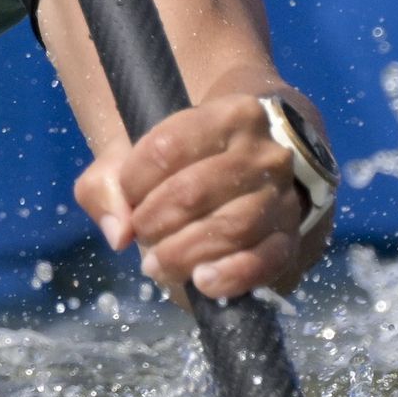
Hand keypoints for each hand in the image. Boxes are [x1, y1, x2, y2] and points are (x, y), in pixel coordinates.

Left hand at [75, 92, 332, 300]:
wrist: (235, 169)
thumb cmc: (180, 162)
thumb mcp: (137, 156)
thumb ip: (107, 184)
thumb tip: (118, 232)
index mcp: (231, 114)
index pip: (168, 146)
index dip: (134, 178)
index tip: (127, 193)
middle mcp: (266, 152)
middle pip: (195, 190)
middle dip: (155, 220)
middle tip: (140, 233)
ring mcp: (283, 197)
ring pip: (230, 226)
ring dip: (183, 252)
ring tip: (156, 264)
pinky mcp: (290, 238)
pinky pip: (266, 260)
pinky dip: (232, 275)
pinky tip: (202, 282)